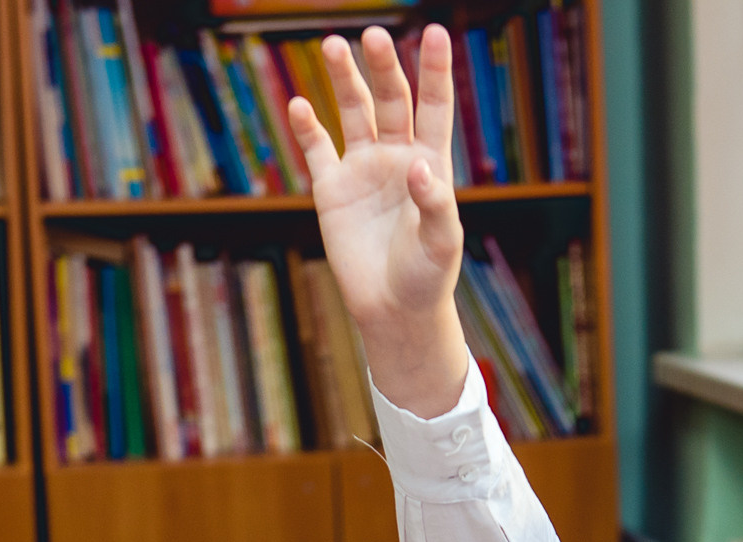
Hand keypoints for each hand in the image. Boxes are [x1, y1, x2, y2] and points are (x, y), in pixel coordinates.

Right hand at [294, 27, 471, 416]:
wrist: (393, 309)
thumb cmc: (426, 276)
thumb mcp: (441, 242)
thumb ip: (435, 204)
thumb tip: (418, 168)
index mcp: (430, 163)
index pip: (434, 106)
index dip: (434, 70)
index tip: (434, 31)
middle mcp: (396, 157)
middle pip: (390, 100)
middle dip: (382, 67)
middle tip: (371, 36)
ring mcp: (362, 169)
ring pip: (353, 112)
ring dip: (344, 80)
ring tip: (333, 46)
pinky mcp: (332, 189)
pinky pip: (318, 148)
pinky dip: (308, 127)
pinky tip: (301, 104)